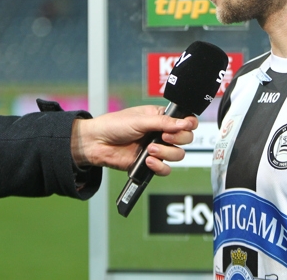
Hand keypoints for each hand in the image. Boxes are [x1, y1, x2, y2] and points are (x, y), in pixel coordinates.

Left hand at [70, 105, 196, 174]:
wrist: (97, 143)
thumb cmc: (114, 125)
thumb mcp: (140, 119)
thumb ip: (164, 122)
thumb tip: (184, 123)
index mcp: (161, 118)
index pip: (185, 120)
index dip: (189, 124)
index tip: (185, 126)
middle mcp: (161, 133)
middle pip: (186, 139)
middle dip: (178, 138)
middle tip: (164, 136)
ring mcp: (157, 149)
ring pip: (178, 155)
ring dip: (166, 153)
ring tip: (150, 149)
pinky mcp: (150, 164)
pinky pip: (165, 169)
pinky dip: (159, 166)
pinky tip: (148, 161)